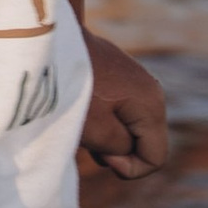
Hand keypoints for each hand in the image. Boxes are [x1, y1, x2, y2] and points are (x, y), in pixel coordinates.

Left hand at [78, 31, 169, 181]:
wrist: (52, 40)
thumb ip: (121, 149)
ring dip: (106, 135)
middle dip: (117, 151)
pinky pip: (119, 112)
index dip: (128, 168)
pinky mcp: (121, 77)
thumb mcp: (96, 131)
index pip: (155, 158)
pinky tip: (80, 109)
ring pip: (130, 128)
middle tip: (87, 135)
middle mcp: (152, 92)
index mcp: (152, 106)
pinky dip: (101, 119)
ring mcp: (137, 82)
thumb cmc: (71, 88)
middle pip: (144, 143)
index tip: (101, 153)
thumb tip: (127, 148)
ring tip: (80, 121)